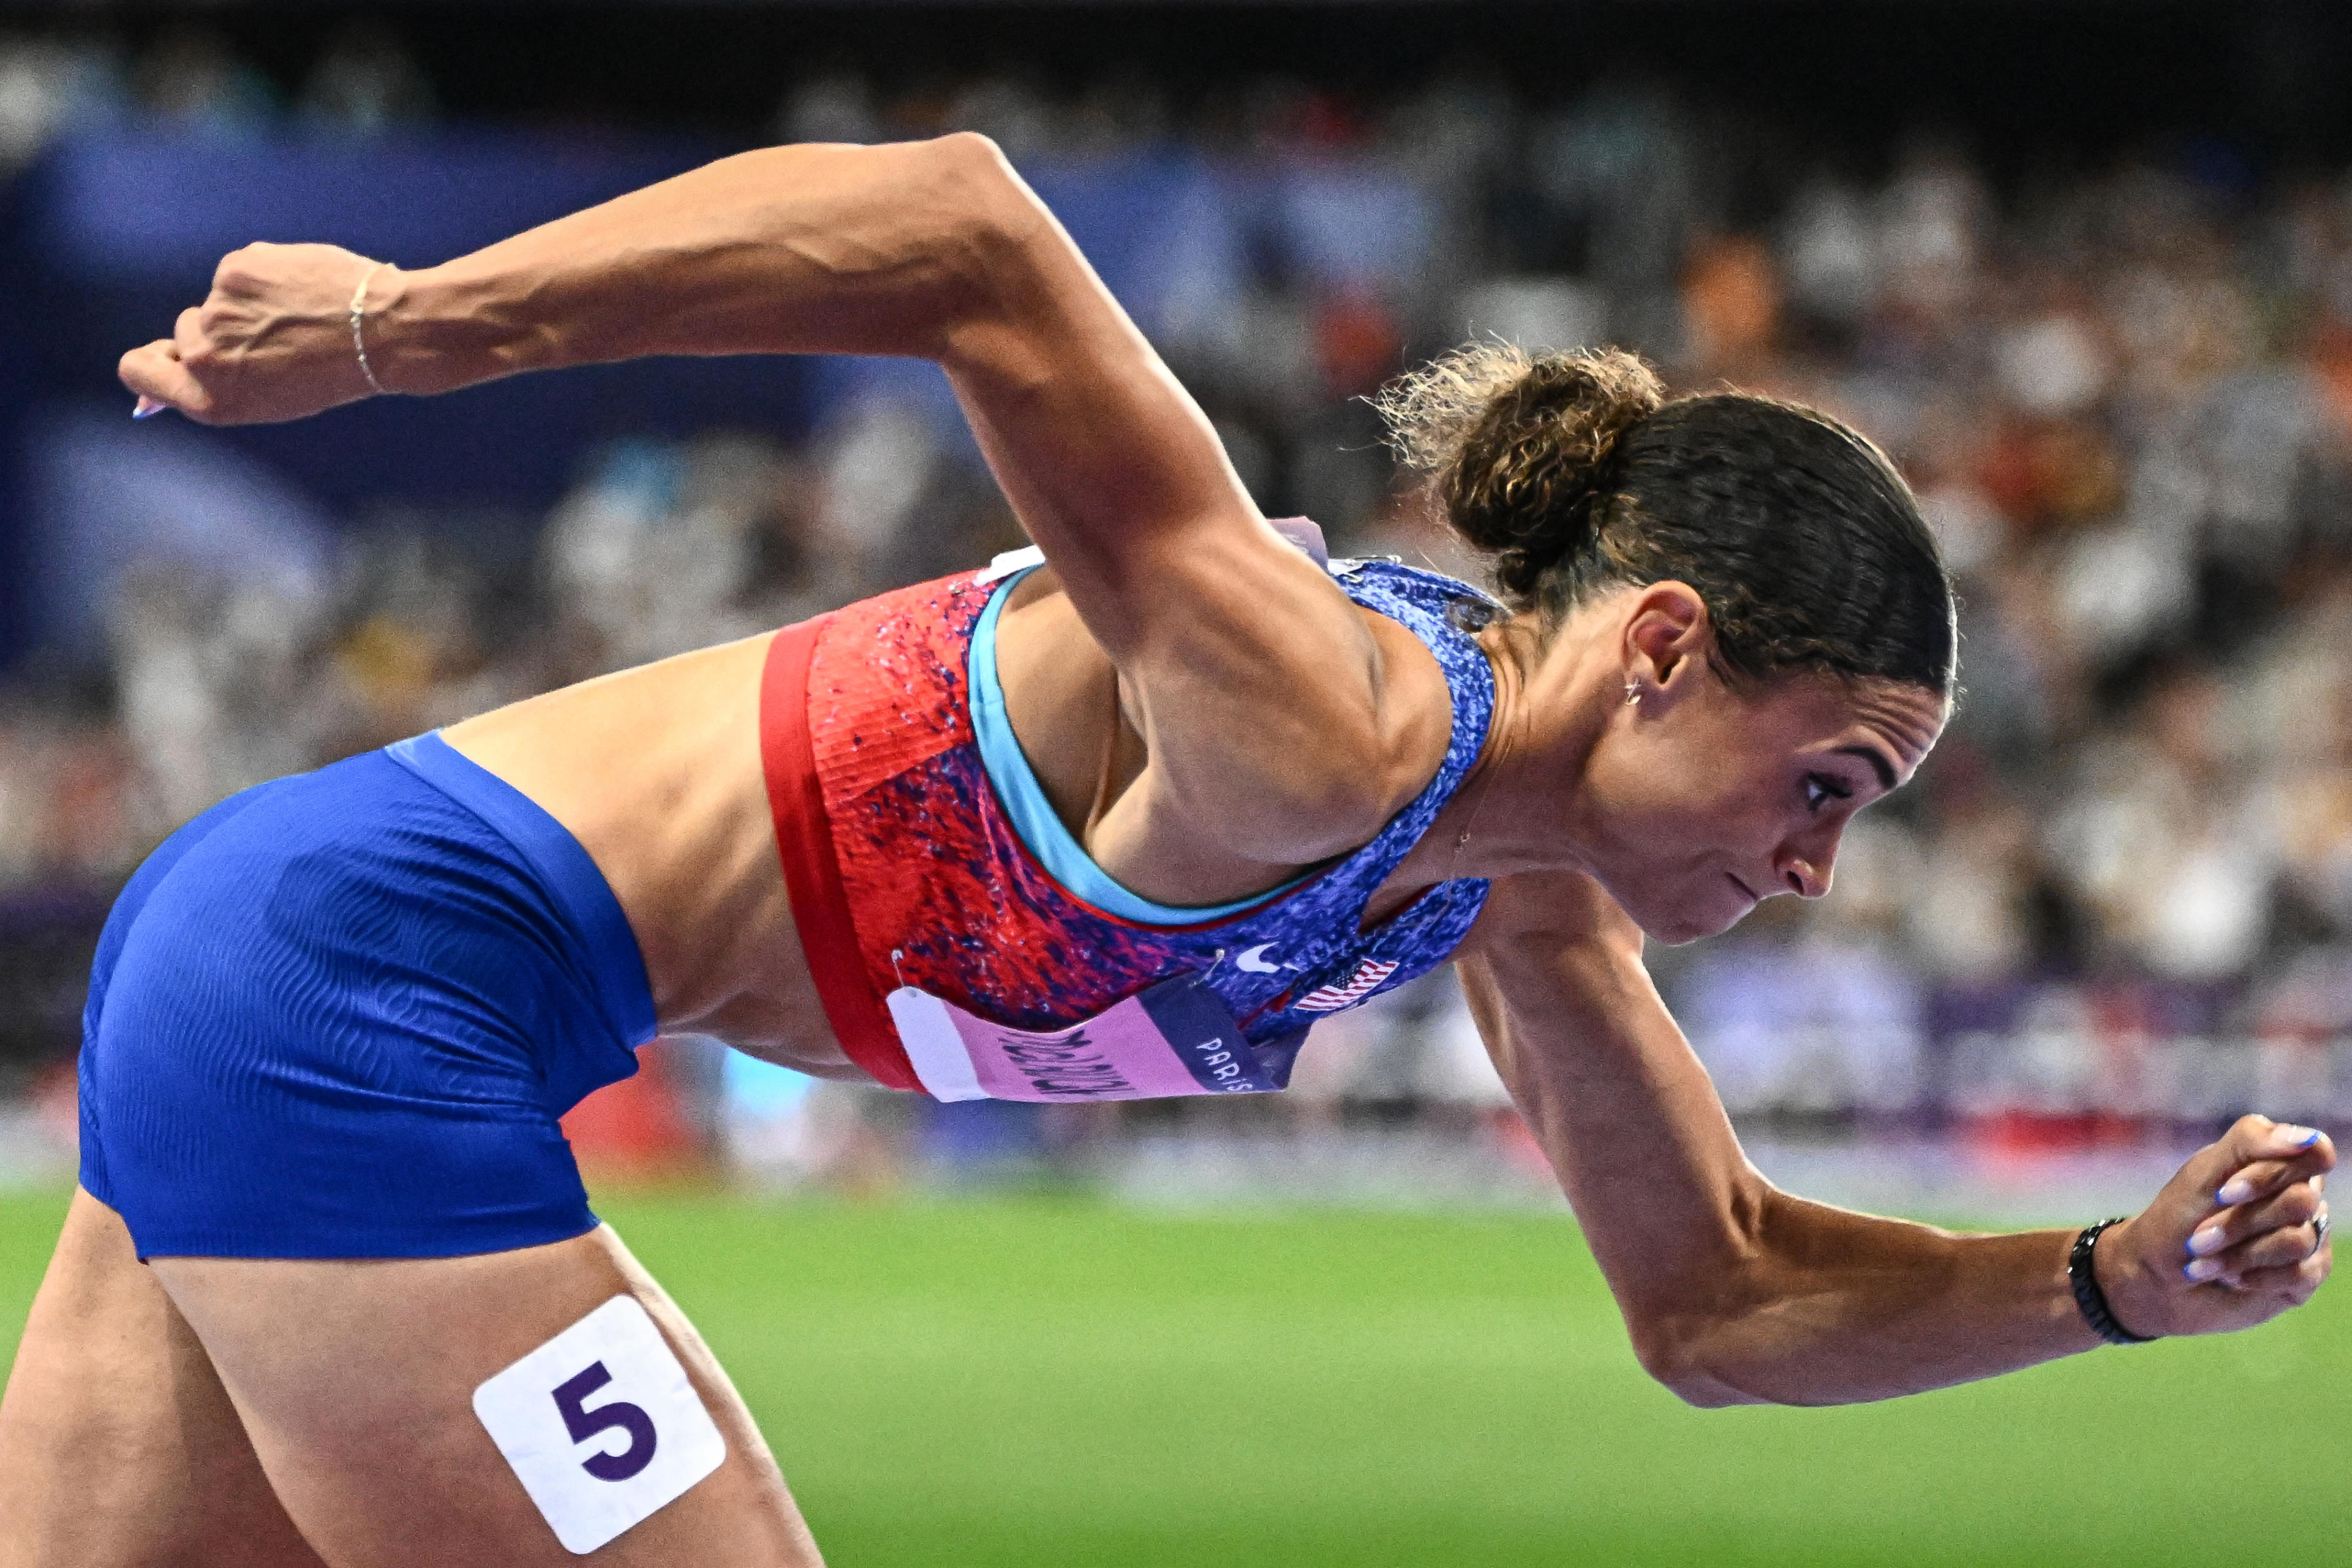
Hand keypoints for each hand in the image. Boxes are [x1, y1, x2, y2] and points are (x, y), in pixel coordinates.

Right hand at [119, 243, 393, 425]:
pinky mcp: (234, 271)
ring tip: (300, 318)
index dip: (151, 361)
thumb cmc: (335, 372)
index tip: (169, 354)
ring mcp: (216, 311)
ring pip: (218, 301)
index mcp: (211, 399)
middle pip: (184, 332)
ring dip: (249, 304)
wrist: (383, 332)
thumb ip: (220, 381)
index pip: (138, 370)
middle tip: (273, 338)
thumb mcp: (272, 397)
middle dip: (219, 331)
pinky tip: (304, 291)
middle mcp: (204, 357)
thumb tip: (180, 361)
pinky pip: (240, 273)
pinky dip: (267, 278)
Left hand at [2095, 1114, 2332, 1338]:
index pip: (2314, 1153)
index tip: (2223, 1193)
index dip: (2269, 1175)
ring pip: (2297, 1240)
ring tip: (2206, 1257)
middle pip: (2301, 1201)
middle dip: (2239, 1221)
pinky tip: (2232, 1277)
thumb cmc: (2179, 1215)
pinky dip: (2254, 1276)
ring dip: (2240, 1252)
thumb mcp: (2204, 1172)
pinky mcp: (2306, 1274)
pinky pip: (2299, 1274)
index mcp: (2280, 1162)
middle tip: (2199, 1235)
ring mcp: (2308, 1235)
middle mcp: (2302, 1196)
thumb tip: (2307, 1136)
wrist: (2159, 1274)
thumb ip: (2250, 1141)